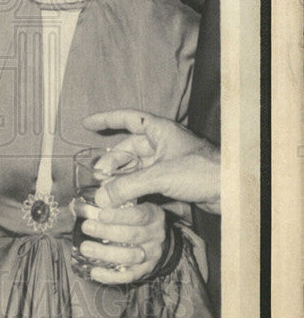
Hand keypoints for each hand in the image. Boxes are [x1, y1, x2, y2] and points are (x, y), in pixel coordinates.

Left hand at [74, 198, 166, 283]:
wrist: (156, 239)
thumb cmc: (137, 216)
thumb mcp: (134, 202)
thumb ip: (117, 195)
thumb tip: (96, 194)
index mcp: (153, 214)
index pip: (139, 214)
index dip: (119, 215)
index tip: (101, 213)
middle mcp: (156, 235)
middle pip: (131, 235)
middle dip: (106, 231)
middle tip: (86, 227)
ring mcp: (152, 254)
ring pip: (130, 256)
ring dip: (106, 253)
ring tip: (85, 247)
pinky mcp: (145, 271)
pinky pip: (129, 276)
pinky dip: (110, 276)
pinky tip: (94, 271)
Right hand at [83, 109, 220, 213]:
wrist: (231, 190)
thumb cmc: (202, 171)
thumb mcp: (160, 176)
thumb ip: (128, 186)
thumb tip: (102, 196)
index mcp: (160, 130)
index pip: (127, 118)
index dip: (106, 119)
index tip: (87, 123)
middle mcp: (162, 143)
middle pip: (128, 148)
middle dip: (111, 162)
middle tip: (98, 177)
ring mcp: (167, 161)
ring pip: (136, 167)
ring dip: (121, 178)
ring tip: (108, 191)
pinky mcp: (172, 179)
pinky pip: (145, 180)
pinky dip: (133, 188)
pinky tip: (124, 199)